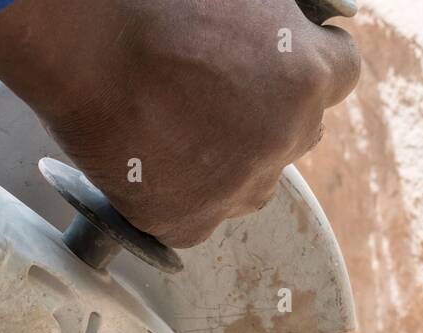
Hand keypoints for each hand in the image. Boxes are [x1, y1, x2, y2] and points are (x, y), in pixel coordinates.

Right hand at [0, 0, 358, 247]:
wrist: (82, 39)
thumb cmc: (155, 1)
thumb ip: (284, 19)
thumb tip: (296, 28)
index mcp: (307, 76)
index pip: (340, 74)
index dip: (308, 61)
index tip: (284, 59)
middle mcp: (282, 139)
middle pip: (296, 132)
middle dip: (269, 113)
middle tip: (217, 91)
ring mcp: (234, 187)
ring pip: (251, 183)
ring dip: (230, 161)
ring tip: (176, 126)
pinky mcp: (184, 221)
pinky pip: (198, 217)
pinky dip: (180, 197)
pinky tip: (152, 161)